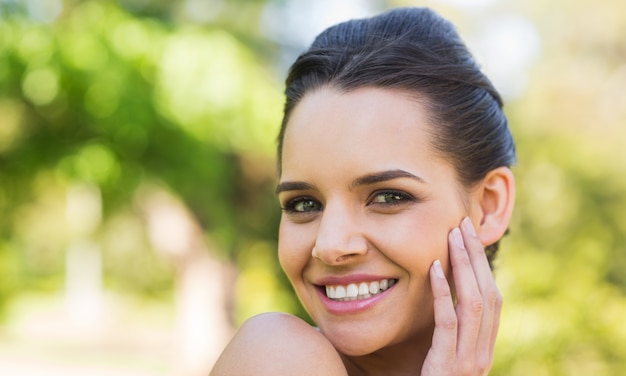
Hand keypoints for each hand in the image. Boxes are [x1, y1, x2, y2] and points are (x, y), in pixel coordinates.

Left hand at [421, 217, 501, 374]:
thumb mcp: (448, 359)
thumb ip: (452, 333)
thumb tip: (444, 296)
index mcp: (484, 348)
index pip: (491, 298)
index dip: (483, 266)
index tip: (470, 237)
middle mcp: (482, 352)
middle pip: (487, 294)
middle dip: (476, 257)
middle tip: (463, 225)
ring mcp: (468, 361)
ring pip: (474, 304)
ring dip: (464, 266)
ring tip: (452, 237)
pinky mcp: (447, 367)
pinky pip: (447, 323)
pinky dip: (442, 293)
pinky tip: (433, 269)